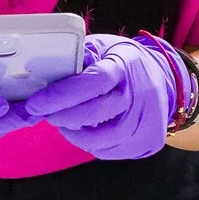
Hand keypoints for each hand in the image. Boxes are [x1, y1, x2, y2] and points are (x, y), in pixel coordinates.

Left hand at [21, 34, 189, 159]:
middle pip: (97, 114)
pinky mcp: (150, 140)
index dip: (62, 95)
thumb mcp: (102, 48)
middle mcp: (142, 93)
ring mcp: (149, 119)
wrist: (163, 78)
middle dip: (62, 117)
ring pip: (102, 139)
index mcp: (126, 64)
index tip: (35, 103)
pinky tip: (85, 131)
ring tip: (64, 122)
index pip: (95, 82)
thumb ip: (76, 60)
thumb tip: (39, 76)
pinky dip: (91, 144)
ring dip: (75, 134)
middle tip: (44, 113)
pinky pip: (111, 151)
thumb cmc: (123, 63)